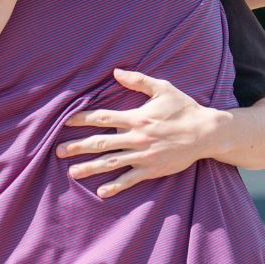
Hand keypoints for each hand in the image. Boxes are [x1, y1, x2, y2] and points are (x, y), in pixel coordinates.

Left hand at [57, 69, 223, 198]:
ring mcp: (143, 155)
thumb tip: (116, 71)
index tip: (66, 121)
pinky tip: (101, 191)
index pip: (103, 118)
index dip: (83, 119)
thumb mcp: (163, 89)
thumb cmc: (184, 108)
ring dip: (90, 167)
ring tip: (73, 172)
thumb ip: (138, 80)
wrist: (205, 133)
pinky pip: (130, 179)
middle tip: (59, 151)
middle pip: (101, 142)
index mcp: (136, 117)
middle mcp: (136, 137)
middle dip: (78, 146)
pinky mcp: (152, 169)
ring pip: (111, 162)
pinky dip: (115, 186)